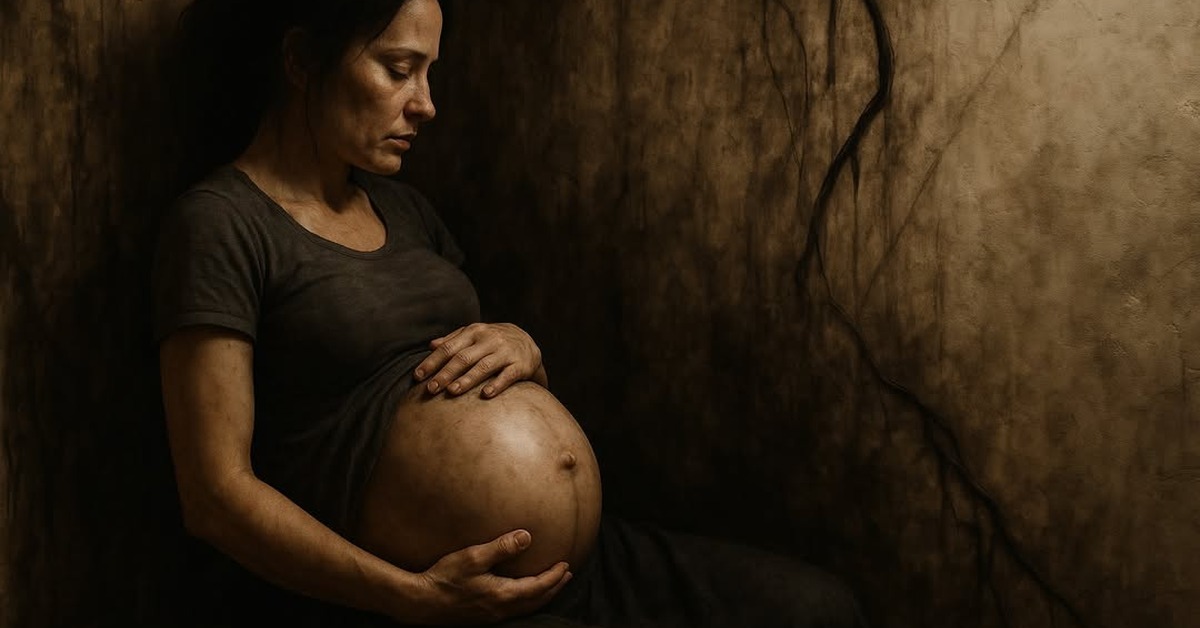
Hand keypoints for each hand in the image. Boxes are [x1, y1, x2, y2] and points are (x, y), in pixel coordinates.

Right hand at [410, 530, 572, 625]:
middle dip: (554, 587)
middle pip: (537, 601)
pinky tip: (522, 595)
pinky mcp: (483, 617)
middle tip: (566, 575)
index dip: (554, 576)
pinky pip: (515, 611)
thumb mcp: (473, 557)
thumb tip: (527, 537)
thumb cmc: (445, 578)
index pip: (538, 587)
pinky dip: (527, 602)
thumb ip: (501, 547)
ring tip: (551, 585)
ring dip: (542, 596)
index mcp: (503, 594)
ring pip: (526, 608)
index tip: (566, 564)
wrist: (421, 603)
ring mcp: (493, 616)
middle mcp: (502, 609)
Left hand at [414, 323, 548, 397]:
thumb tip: (430, 345)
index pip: (448, 347)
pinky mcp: (520, 365)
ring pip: (483, 366)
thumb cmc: (493, 342)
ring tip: (452, 392)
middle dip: (445, 374)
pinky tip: (485, 395)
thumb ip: (453, 339)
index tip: (418, 376)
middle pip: (463, 358)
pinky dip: (496, 385)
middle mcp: (489, 340)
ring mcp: (505, 352)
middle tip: (431, 389)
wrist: (528, 342)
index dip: (432, 362)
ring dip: (467, 380)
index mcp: (474, 332)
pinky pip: (507, 376)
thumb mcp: (474, 335)